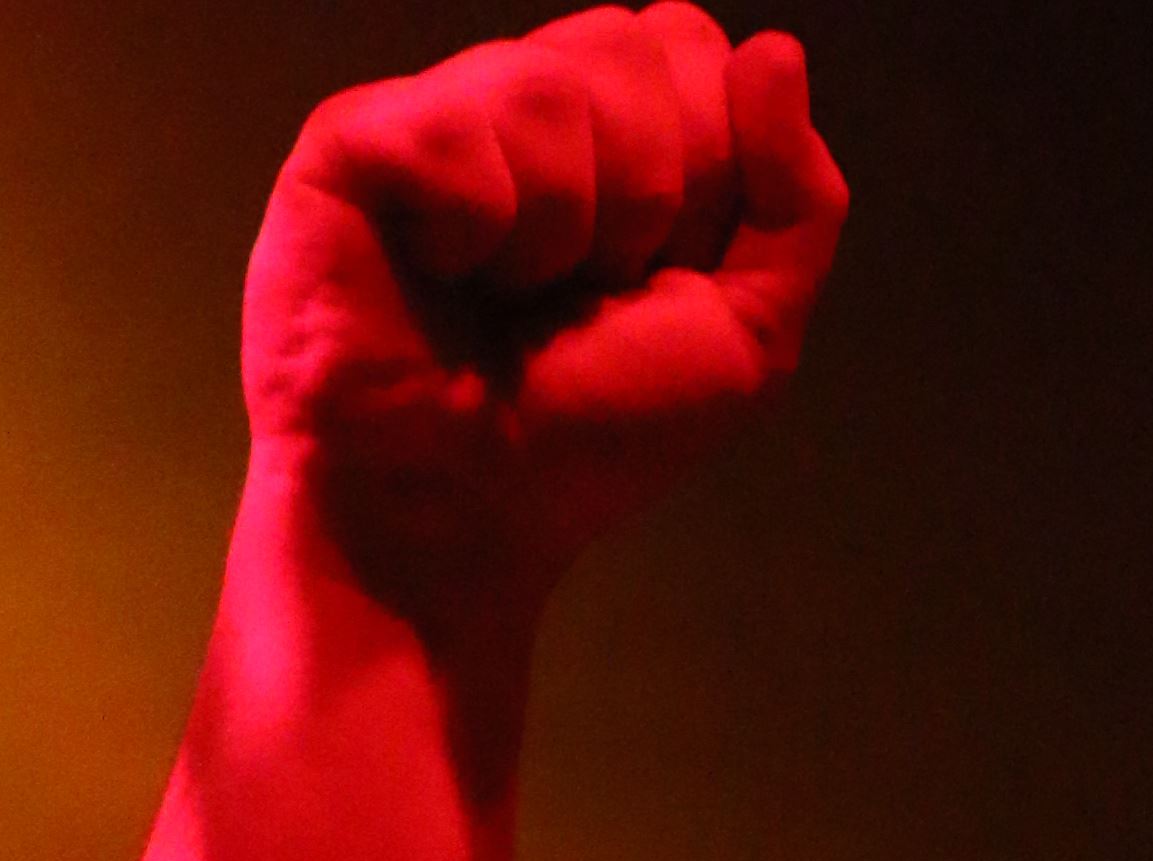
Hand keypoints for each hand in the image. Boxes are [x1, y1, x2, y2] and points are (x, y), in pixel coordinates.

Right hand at [241, 11, 845, 621]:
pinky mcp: (355, 139)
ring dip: (562, 229)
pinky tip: (442, 276)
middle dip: (646, 193)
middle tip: (583, 291)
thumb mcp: (745, 338)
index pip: (689, 45)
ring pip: (552, 83)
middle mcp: (525, 103)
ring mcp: (438, 112)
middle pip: (634, 41)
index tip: (655, 276)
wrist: (467, 520)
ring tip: (507, 297)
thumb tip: (777, 55)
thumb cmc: (584, 440)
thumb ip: (796, 204)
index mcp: (613, 132)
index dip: (704, 167)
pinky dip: (477, 230)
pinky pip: (461, 130)